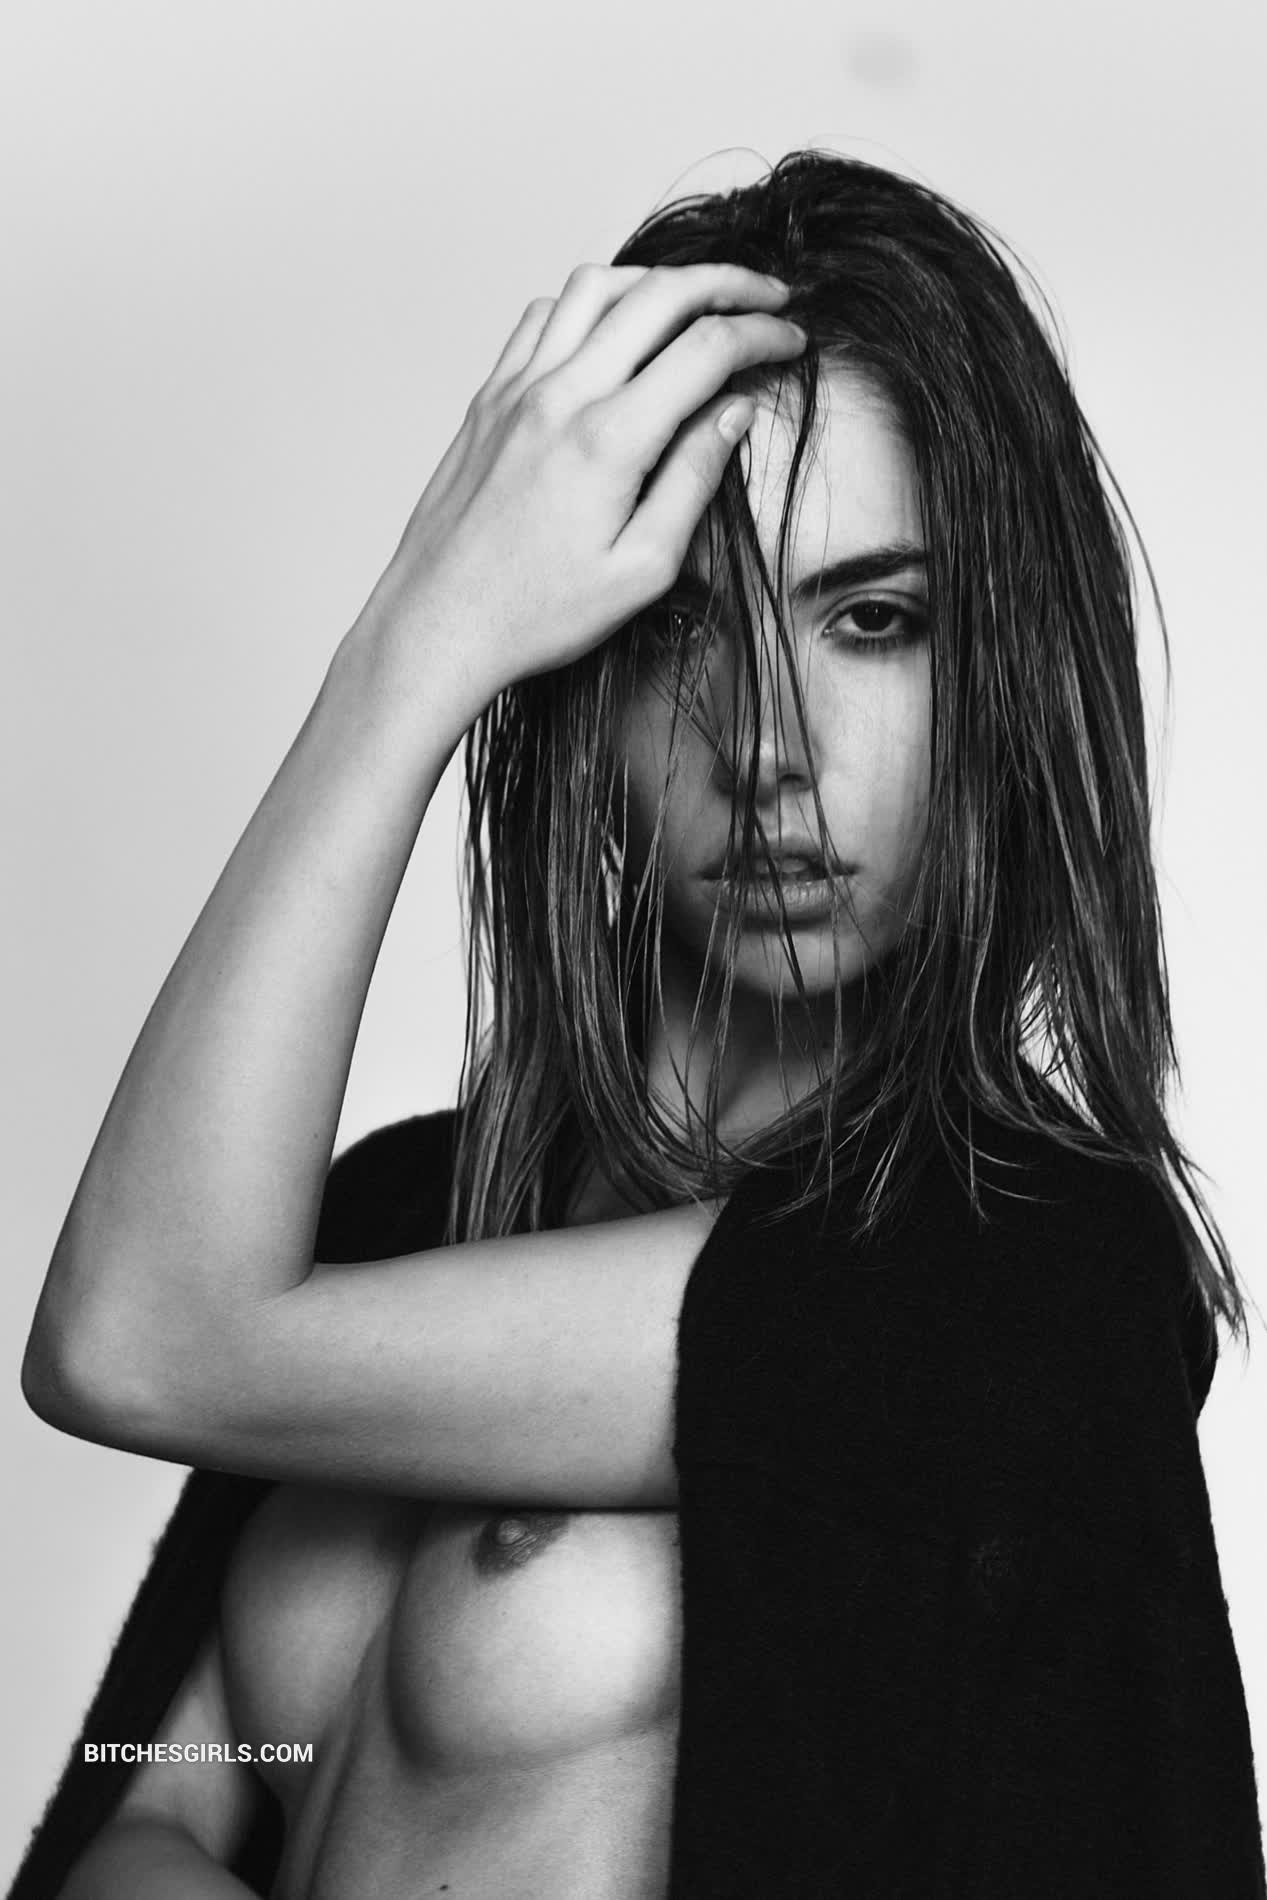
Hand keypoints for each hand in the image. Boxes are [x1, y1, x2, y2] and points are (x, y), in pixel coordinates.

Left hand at [360, 263, 805, 712]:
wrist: (440, 622)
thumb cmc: (536, 613)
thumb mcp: (642, 568)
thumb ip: (694, 479)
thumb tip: (734, 412)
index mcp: (609, 440)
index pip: (706, 348)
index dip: (762, 334)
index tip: (792, 340)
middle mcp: (560, 396)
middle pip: (658, 293)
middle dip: (726, 283)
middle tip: (767, 296)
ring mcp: (517, 389)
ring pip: (595, 285)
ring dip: (655, 279)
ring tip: (694, 300)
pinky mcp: (489, 397)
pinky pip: (541, 315)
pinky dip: (588, 301)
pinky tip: (612, 327)